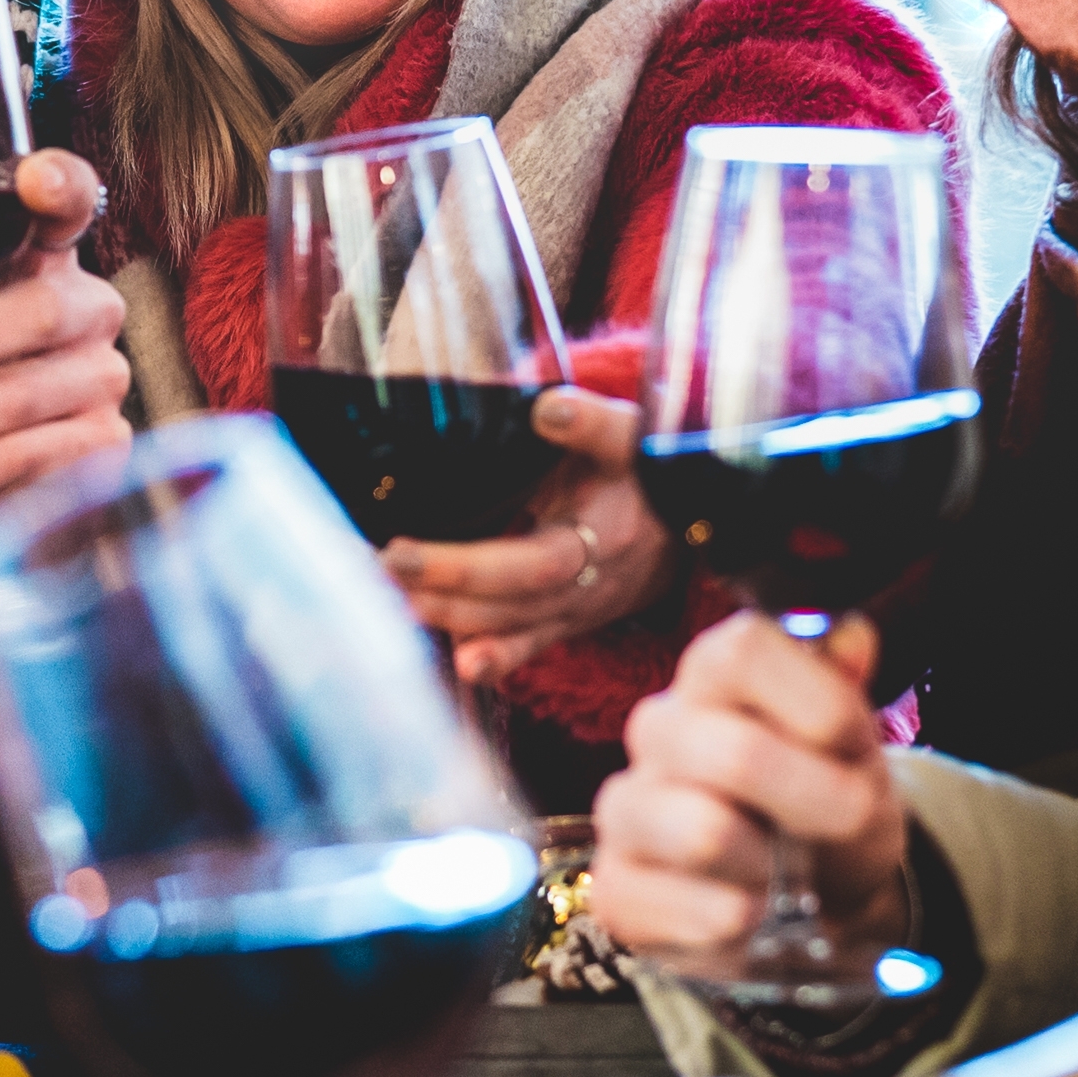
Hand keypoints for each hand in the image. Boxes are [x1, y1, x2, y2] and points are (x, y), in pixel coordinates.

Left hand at [384, 388, 673, 684]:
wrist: (698, 523)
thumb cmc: (652, 470)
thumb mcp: (633, 436)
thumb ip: (592, 422)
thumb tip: (546, 408)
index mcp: (602, 537)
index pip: (529, 563)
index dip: (466, 567)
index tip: (402, 552)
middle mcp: (590, 583)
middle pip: (510, 599)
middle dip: (442, 589)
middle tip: (379, 567)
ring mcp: (578, 609)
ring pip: (512, 625)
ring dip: (450, 619)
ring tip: (389, 601)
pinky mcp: (568, 621)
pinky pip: (531, 647)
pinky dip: (497, 660)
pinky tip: (461, 668)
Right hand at [591, 611, 913, 968]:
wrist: (819, 894)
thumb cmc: (834, 803)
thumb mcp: (859, 748)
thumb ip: (846, 691)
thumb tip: (852, 638)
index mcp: (714, 674)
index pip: (741, 652)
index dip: (812, 702)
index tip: (848, 745)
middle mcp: (657, 729)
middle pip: (733, 754)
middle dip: (818, 803)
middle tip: (846, 823)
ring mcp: (625, 808)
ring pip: (705, 834)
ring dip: (775, 869)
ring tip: (783, 872)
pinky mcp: (615, 889)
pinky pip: (694, 912)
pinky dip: (748, 924)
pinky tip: (751, 911)